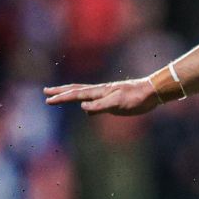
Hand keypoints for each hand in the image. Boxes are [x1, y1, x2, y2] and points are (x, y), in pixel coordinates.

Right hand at [43, 78, 159, 115]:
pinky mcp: (112, 99)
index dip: (61, 98)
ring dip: (70, 94)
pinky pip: (94, 101)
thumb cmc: (136, 98)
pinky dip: (85, 102)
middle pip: (76, 90)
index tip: (48, 100)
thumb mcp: (117, 103)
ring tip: (60, 95)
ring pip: (84, 93)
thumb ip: (99, 106)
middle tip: (46, 92)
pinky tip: (85, 107)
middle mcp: (100, 91)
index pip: (76, 94)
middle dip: (61, 91)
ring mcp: (106, 94)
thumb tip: (82, 107)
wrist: (151, 92)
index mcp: (99, 92)